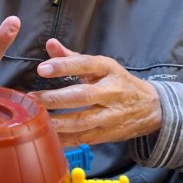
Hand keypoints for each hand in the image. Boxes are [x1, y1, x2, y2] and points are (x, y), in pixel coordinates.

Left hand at [29, 38, 161, 145]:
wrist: (151, 108)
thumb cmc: (118, 82)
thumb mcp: (100, 66)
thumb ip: (72, 57)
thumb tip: (50, 43)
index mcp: (109, 70)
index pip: (86, 65)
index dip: (64, 66)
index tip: (42, 69)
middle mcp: (112, 92)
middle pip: (83, 96)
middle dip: (56, 98)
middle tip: (32, 98)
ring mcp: (111, 116)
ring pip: (82, 121)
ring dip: (57, 121)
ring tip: (36, 118)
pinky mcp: (107, 134)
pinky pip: (82, 138)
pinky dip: (64, 139)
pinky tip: (46, 135)